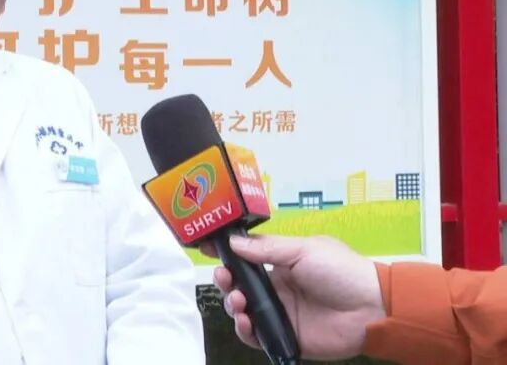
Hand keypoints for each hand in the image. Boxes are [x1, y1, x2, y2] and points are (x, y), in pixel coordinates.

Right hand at [202, 234, 386, 360]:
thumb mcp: (303, 250)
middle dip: (225, 281)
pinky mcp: (285, 336)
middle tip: (224, 278)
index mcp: (280, 264)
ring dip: (233, 304)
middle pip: (239, 286)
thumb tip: (234, 242)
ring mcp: (280, 313)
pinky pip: (257, 336)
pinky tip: (246, 322)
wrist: (371, 308)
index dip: (227, 254)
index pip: (246, 258)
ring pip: (243, 311)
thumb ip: (267, 249)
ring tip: (239, 301)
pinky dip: (246, 330)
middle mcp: (277, 289)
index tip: (208, 249)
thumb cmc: (341, 271)